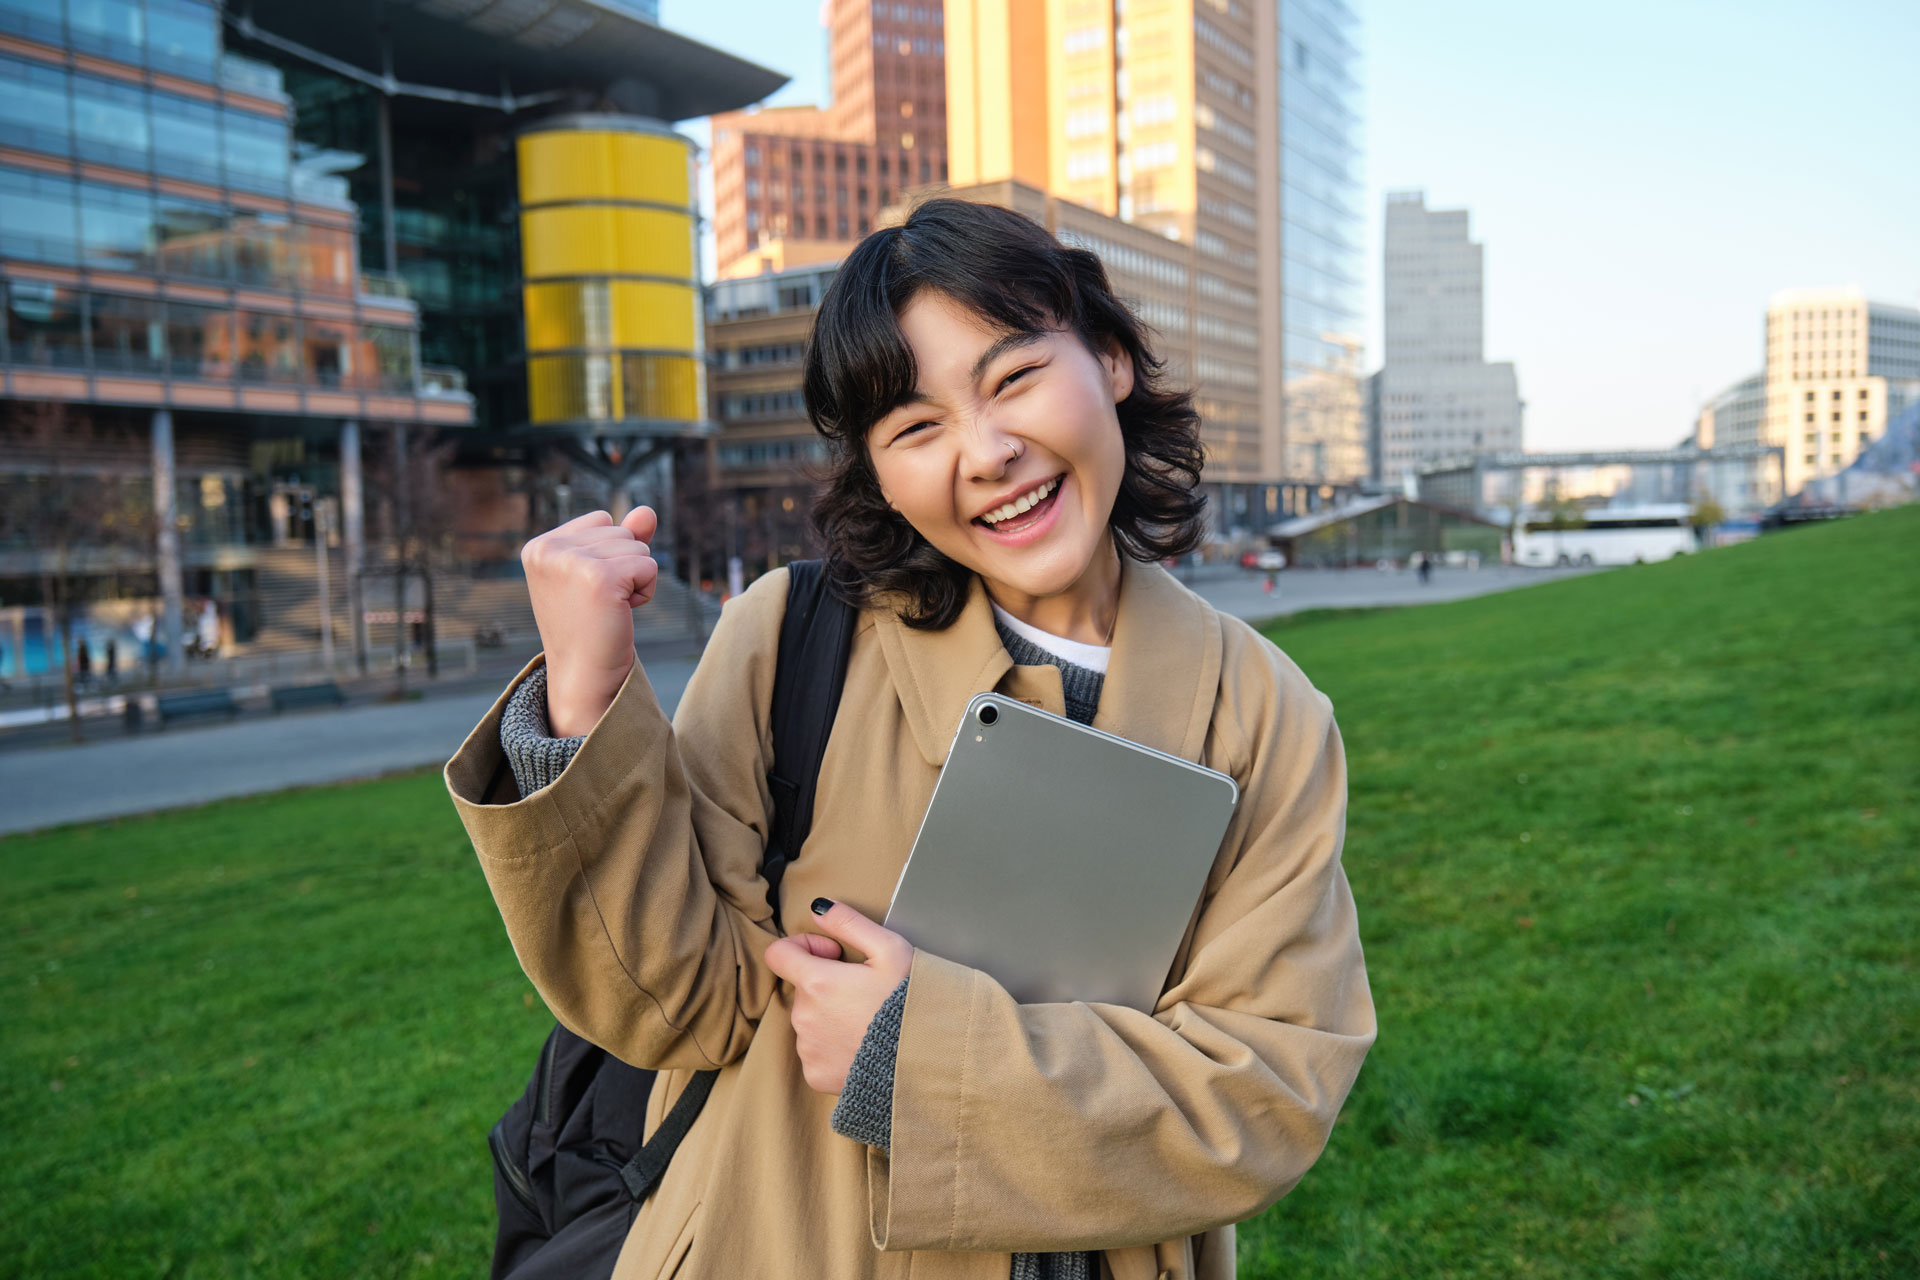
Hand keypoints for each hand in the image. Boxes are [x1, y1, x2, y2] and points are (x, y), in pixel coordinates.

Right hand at [521, 507, 659, 736]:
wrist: (584, 676)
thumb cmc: (591, 626)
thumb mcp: (600, 574)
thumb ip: (622, 538)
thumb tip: (648, 511)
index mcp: (539, 546)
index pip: (602, 520)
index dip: (609, 555)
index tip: (590, 591)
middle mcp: (548, 549)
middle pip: (622, 531)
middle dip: (625, 567)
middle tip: (601, 605)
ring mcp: (571, 562)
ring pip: (638, 547)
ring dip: (636, 579)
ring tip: (609, 609)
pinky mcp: (599, 578)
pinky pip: (649, 565)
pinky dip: (645, 591)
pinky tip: (622, 612)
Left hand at [763, 899, 914, 1095]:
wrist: (927, 1060)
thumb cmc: (911, 1002)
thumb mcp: (890, 950)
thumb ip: (849, 923)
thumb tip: (818, 908)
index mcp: (817, 982)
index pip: (779, 954)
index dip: (804, 946)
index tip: (833, 954)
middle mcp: (803, 1017)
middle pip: (803, 988)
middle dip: (826, 983)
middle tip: (865, 990)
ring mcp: (808, 1049)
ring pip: (809, 1020)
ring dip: (830, 1015)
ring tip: (867, 1020)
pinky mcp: (815, 1075)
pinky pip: (815, 1052)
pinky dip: (833, 1046)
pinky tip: (862, 1045)